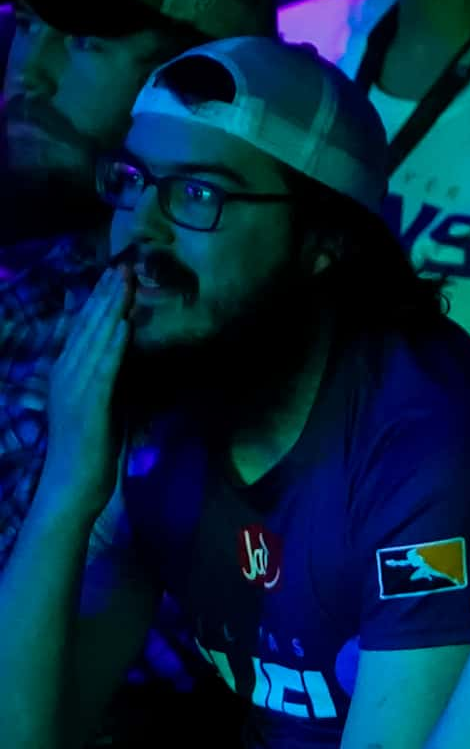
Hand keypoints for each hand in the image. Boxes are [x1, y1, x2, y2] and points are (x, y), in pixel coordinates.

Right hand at [39, 269, 131, 515]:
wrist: (72, 484)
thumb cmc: (90, 450)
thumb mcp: (102, 405)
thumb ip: (108, 380)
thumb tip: (122, 356)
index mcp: (67, 372)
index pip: (83, 329)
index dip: (98, 301)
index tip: (114, 275)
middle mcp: (66, 373)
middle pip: (87, 326)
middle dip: (105, 295)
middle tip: (123, 265)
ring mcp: (75, 387)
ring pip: (94, 340)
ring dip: (110, 309)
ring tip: (124, 282)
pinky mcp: (89, 403)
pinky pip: (103, 368)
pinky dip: (113, 344)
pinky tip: (123, 325)